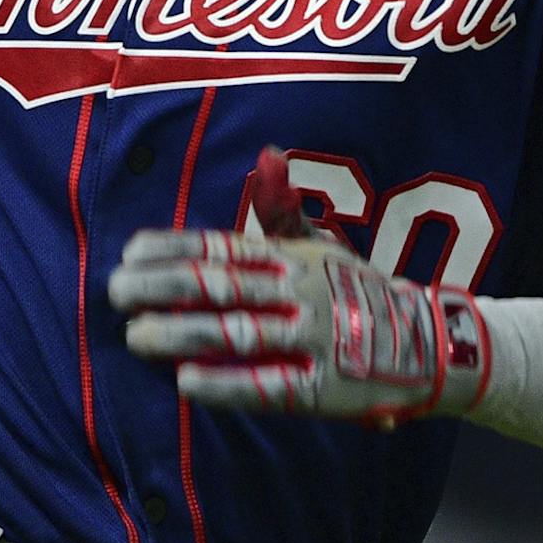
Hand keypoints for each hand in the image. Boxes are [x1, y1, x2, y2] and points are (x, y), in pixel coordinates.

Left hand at [107, 148, 488, 429]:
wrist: (429, 344)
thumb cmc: (357, 293)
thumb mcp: (325, 246)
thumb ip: (284, 210)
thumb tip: (268, 153)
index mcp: (292, 258)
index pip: (222, 248)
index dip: (172, 249)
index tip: (128, 252)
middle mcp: (299, 292)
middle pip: (221, 286)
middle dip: (162, 288)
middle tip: (114, 292)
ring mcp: (312, 339)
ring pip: (239, 334)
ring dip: (182, 334)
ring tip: (136, 336)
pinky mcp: (324, 389)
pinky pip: (270, 386)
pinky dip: (226, 384)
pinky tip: (185, 383)